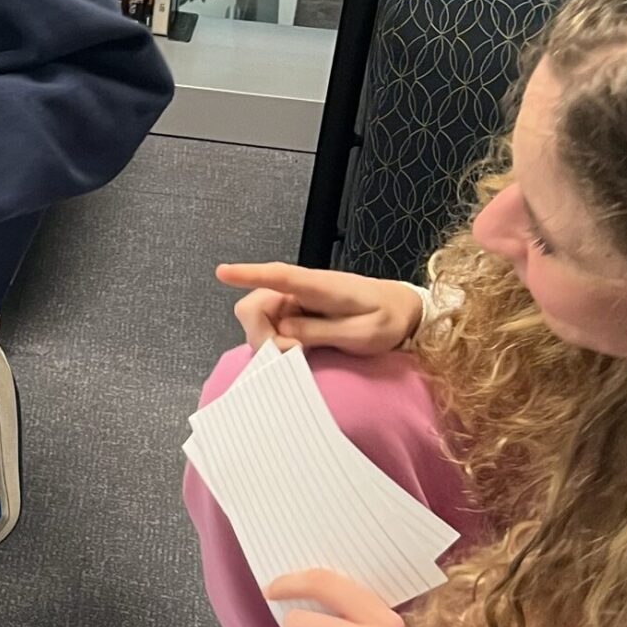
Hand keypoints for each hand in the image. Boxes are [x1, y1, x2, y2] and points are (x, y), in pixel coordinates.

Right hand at [218, 262, 423, 353]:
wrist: (404, 310)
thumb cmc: (388, 319)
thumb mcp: (363, 333)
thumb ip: (322, 332)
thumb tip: (283, 332)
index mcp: (320, 286)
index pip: (279, 276)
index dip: (249, 274)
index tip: (222, 272)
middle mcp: (300, 289)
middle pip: (254, 305)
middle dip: (261, 334)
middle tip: (293, 354)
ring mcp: (295, 301)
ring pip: (258, 319)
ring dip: (270, 342)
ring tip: (303, 353)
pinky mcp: (295, 312)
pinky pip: (269, 326)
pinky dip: (276, 342)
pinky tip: (299, 350)